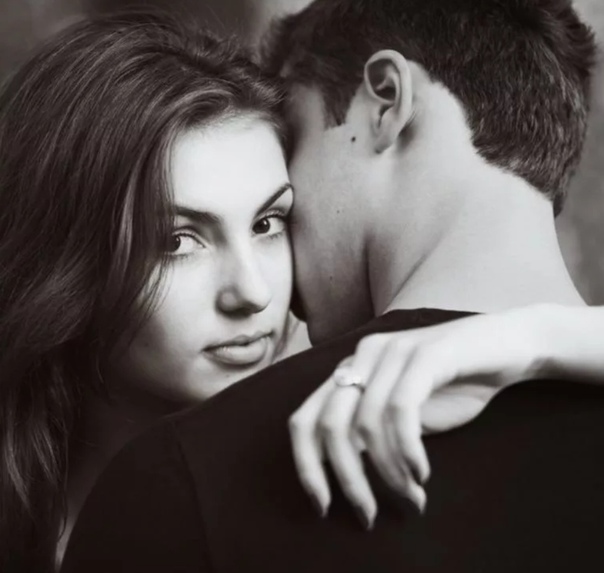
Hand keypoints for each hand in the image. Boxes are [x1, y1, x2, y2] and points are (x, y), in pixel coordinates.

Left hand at [289, 307, 548, 528]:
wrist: (505, 347)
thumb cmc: (452, 385)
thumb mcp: (401, 415)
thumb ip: (370, 434)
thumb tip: (346, 477)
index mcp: (349, 371)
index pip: (303, 420)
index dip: (306, 466)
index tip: (322, 507)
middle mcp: (361, 358)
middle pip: (328, 426)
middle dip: (346, 479)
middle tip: (368, 515)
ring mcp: (391, 352)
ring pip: (366, 424)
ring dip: (388, 473)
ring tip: (413, 497)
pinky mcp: (424, 355)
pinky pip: (402, 411)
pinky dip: (408, 451)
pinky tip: (422, 473)